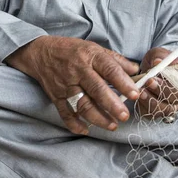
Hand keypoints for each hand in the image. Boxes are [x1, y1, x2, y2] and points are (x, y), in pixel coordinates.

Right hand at [6, 36, 139, 133]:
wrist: (41, 53)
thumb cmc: (72, 50)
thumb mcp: (94, 48)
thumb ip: (116, 60)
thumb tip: (136, 70)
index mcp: (90, 56)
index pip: (109, 69)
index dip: (123, 82)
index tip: (135, 94)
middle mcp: (78, 71)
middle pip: (96, 89)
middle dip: (112, 104)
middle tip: (124, 115)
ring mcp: (66, 85)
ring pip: (82, 104)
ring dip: (98, 118)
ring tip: (112, 125)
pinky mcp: (56, 96)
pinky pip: (65, 113)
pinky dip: (75, 124)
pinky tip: (86, 130)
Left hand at [135, 47, 177, 118]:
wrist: (150, 68)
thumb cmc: (158, 60)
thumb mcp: (159, 54)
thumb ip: (159, 57)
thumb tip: (157, 62)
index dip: (170, 84)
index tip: (153, 78)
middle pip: (174, 100)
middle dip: (159, 91)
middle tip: (147, 82)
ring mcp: (170, 105)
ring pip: (163, 110)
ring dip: (150, 101)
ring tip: (140, 91)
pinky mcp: (157, 111)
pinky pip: (151, 114)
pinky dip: (143, 107)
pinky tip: (137, 98)